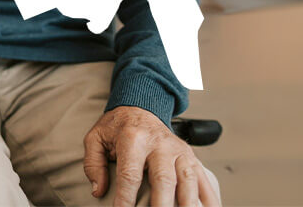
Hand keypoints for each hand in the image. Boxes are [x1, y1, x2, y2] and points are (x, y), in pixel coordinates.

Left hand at [83, 106, 218, 206]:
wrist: (141, 107)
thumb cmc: (117, 128)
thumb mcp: (96, 138)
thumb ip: (93, 164)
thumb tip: (98, 191)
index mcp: (133, 138)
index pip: (130, 174)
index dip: (126, 197)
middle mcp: (160, 144)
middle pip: (163, 179)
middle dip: (161, 204)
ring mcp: (179, 150)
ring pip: (187, 181)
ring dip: (187, 204)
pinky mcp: (191, 157)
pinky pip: (204, 179)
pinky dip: (209, 199)